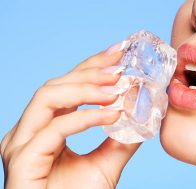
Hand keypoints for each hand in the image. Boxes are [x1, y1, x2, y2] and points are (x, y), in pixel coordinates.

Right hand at [1, 45, 140, 188]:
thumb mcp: (105, 165)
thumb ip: (120, 140)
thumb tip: (140, 117)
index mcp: (45, 126)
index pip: (68, 86)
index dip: (92, 66)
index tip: (117, 53)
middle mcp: (29, 128)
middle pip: (57, 84)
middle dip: (90, 71)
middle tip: (120, 65)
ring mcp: (21, 142)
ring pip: (49, 97)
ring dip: (86, 89)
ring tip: (117, 87)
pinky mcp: (22, 159)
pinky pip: (54, 128)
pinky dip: (85, 117)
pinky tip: (111, 114)